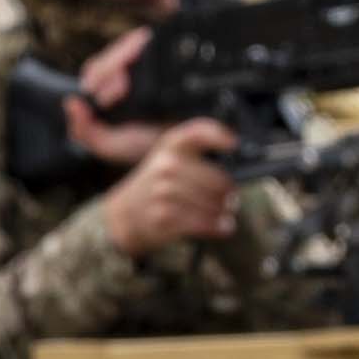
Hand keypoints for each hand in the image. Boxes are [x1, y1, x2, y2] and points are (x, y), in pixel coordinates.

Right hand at [59, 39, 239, 255]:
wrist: (125, 212)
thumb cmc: (155, 184)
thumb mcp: (168, 156)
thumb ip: (197, 150)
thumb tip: (232, 158)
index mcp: (171, 145)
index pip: (197, 131)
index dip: (218, 135)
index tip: (233, 143)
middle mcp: (166, 165)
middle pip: (215, 179)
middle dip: (228, 193)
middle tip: (231, 199)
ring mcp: (163, 191)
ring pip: (210, 203)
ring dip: (223, 212)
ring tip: (227, 216)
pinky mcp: (164, 216)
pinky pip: (200, 222)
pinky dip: (215, 226)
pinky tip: (222, 227)